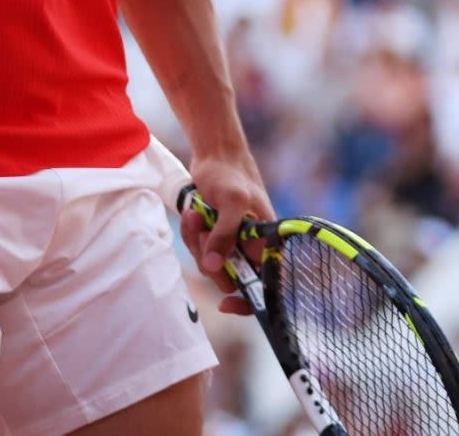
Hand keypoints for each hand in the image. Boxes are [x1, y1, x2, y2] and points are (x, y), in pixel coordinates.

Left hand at [181, 149, 273, 316]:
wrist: (215, 154)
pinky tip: (192, 214)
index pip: (266, 284)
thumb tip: (213, 267)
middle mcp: (251, 246)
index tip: (226, 304)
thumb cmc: (231, 174)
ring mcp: (232, 242)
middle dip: (210, 257)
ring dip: (197, 242)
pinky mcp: (214, 236)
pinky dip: (191, 234)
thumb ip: (225, 235)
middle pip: (228, 276)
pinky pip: (199, 249)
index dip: (248, 301)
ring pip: (210, 263)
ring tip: (195, 215)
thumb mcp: (233, 202)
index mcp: (267, 241)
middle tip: (204, 231)